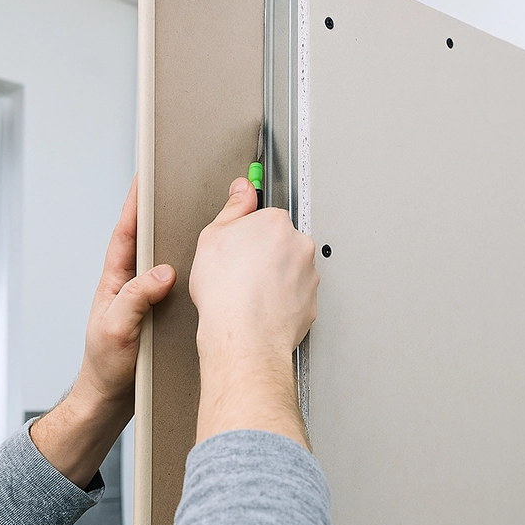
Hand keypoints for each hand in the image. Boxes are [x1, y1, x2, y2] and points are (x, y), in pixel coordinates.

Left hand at [32, 176, 175, 487]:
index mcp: (115, 283)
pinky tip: (211, 270)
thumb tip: (162, 273)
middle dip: (163, 214)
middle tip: (181, 190)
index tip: (144, 178)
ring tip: (203, 223)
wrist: (111, 402)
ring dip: (183, 245)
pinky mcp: (163, 316)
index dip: (134, 205)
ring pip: (168, 263)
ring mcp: (148, 301)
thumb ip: (135, 299)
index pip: (125, 234)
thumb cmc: (105, 369)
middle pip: (149, 242)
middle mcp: (132, 287)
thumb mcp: (116, 330)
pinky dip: (194, 275)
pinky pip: (181, 287)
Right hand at [190, 177, 318, 447]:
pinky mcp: (311, 304)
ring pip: (290, 271)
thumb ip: (233, 208)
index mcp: (276, 223)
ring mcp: (309, 276)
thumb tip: (242, 188)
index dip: (245, 235)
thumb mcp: (212, 237)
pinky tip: (260, 308)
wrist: (243, 336)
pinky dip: (281, 302)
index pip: (264, 218)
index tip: (236, 247)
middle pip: (281, 243)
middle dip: (263, 255)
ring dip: (274, 279)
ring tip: (248, 294)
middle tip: (239, 272)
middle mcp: (300, 246)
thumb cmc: (226, 291)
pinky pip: (295, 297)